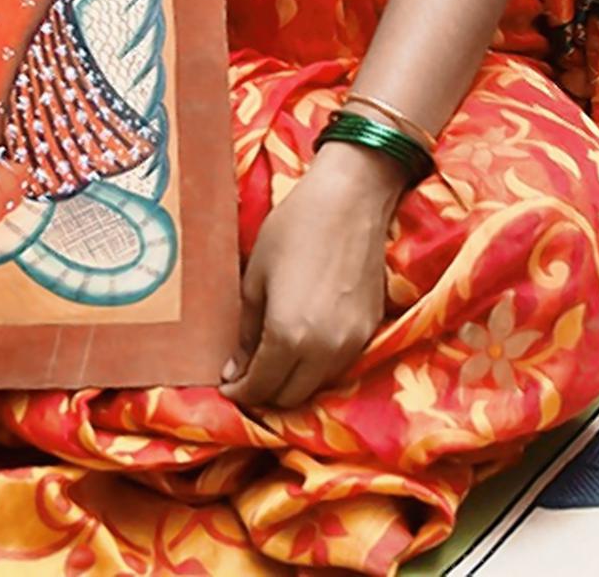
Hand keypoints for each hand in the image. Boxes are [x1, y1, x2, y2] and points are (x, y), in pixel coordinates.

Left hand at [220, 142, 403, 409]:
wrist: (349, 202)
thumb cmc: (293, 229)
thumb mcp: (255, 276)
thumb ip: (246, 330)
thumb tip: (234, 371)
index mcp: (289, 336)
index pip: (261, 387)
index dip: (240, 393)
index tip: (227, 386)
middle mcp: (324, 351)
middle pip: (290, 397)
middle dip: (264, 393)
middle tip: (247, 375)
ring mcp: (353, 344)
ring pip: (317, 387)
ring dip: (292, 382)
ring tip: (272, 361)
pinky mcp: (371, 331)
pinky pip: (339, 367)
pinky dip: (317, 368)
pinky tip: (303, 346)